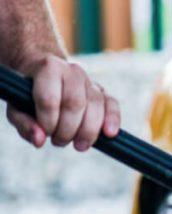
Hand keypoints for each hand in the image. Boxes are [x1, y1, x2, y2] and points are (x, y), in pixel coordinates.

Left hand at [5, 54, 120, 150]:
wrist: (45, 76)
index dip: (48, 122)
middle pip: (75, 104)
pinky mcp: (104, 94)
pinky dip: (113, 120)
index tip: (45, 132)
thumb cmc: (30, 95)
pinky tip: (109, 134)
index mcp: (48, 68)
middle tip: (58, 141)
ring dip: (87, 132)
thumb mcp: (17, 107)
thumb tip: (40, 139)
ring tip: (78, 145)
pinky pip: (113, 105)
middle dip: (68, 130)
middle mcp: (73, 71)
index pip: (50, 99)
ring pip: (96, 107)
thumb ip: (24, 124)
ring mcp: (90, 82)